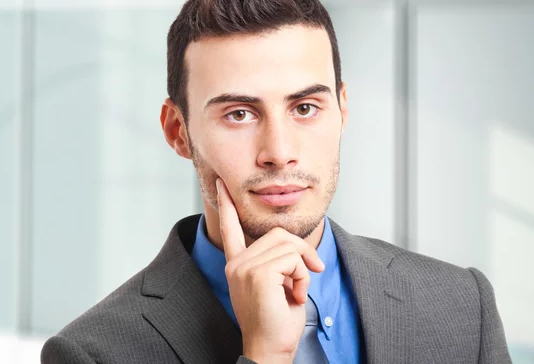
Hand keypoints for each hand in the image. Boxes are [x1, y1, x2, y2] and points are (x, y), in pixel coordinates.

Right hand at [216, 178, 324, 363]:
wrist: (270, 349)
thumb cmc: (276, 321)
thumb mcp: (277, 284)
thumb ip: (279, 261)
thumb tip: (296, 248)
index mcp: (237, 264)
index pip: (230, 229)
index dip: (226, 206)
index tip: (221, 185)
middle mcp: (236, 263)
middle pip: (279, 234)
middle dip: (302, 252)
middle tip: (312, 271)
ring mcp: (244, 267)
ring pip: (289, 246)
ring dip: (303, 269)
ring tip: (294, 291)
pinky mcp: (258, 273)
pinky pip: (293, 259)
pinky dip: (302, 276)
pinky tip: (293, 296)